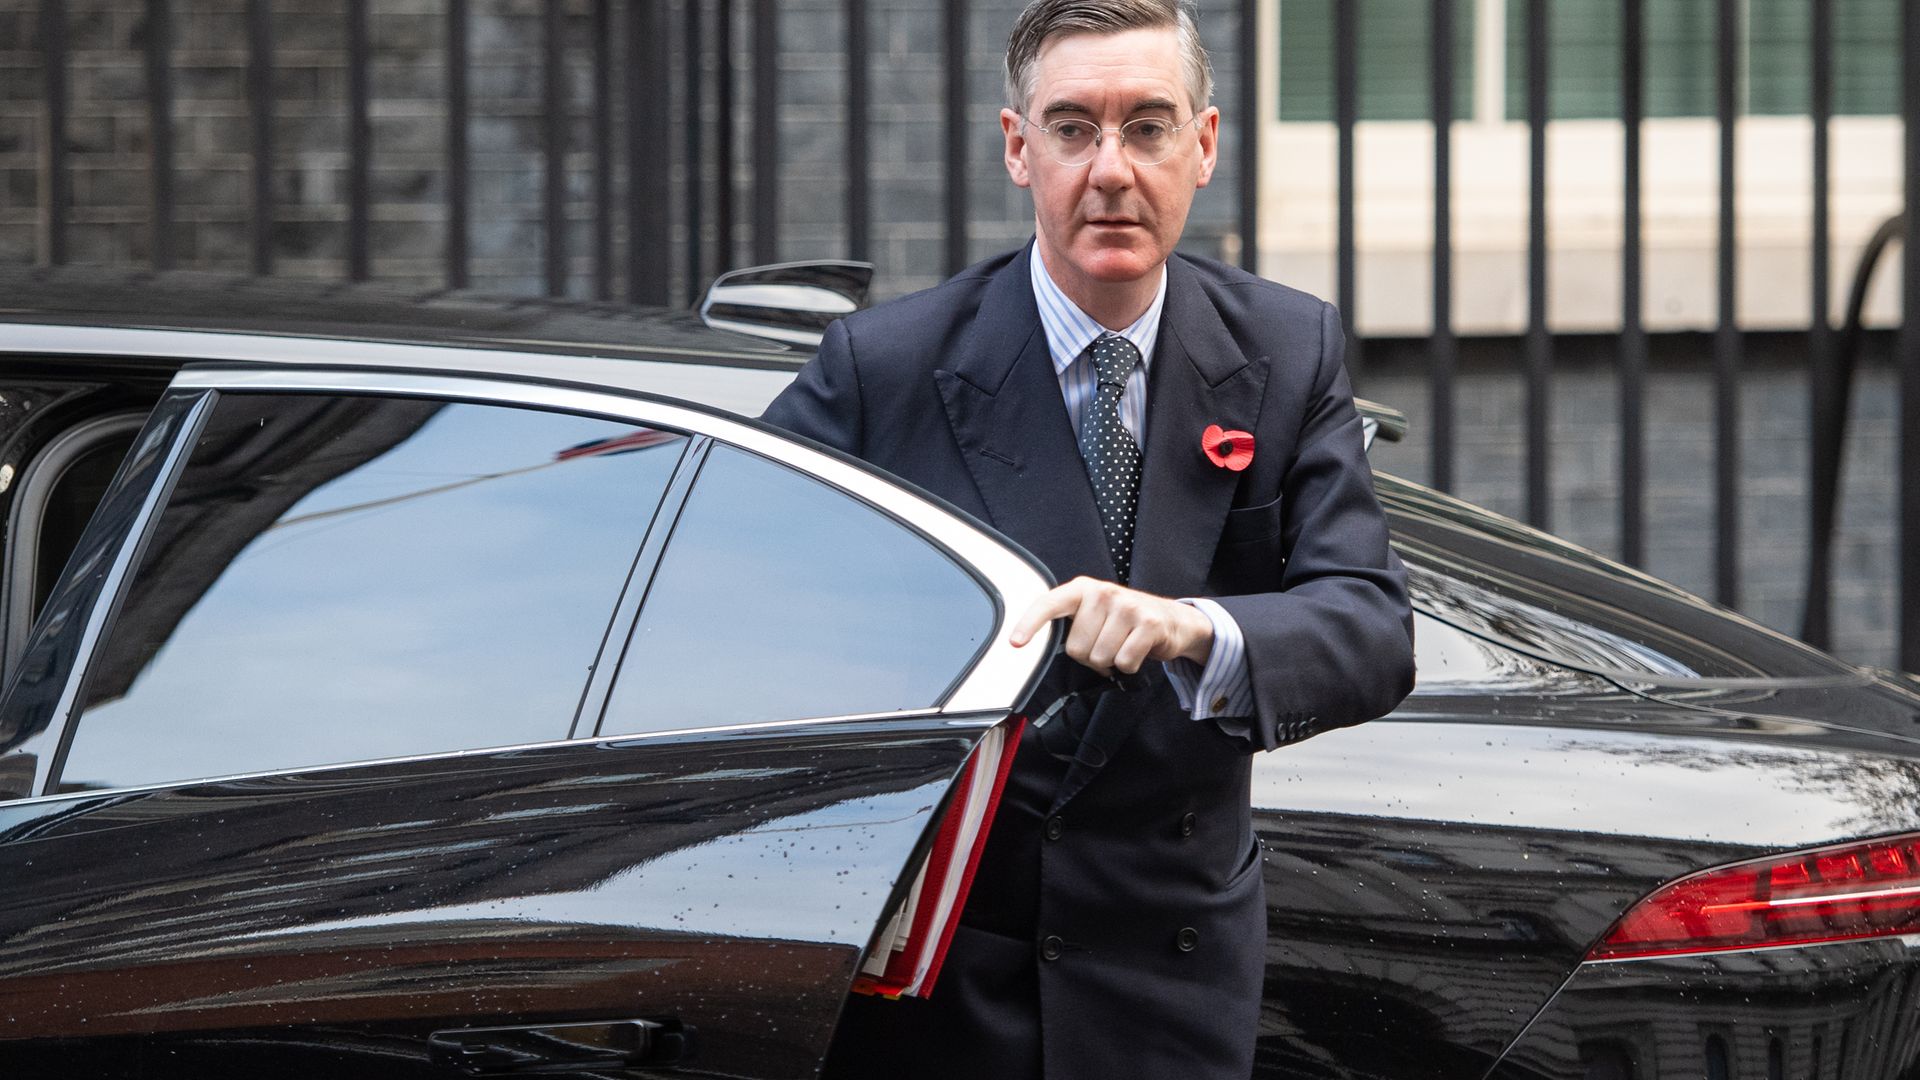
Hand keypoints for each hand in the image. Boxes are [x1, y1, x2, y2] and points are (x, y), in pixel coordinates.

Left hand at [1008, 576, 1213, 675]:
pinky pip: (1124, 662)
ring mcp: (1127, 606)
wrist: (1172, 619)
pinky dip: (1129, 666)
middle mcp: (1103, 593)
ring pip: (1100, 658)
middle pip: (1076, 647)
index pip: (1049, 604)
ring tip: (1122, 645)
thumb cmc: (1124, 620)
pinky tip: (1136, 650)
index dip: (1030, 624)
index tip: (1015, 642)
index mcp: (1083, 589)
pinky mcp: (1149, 623)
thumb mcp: (1094, 612)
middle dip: (1089, 656)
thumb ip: (1070, 622)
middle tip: (1106, 643)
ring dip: (1110, 662)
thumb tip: (1037, 644)